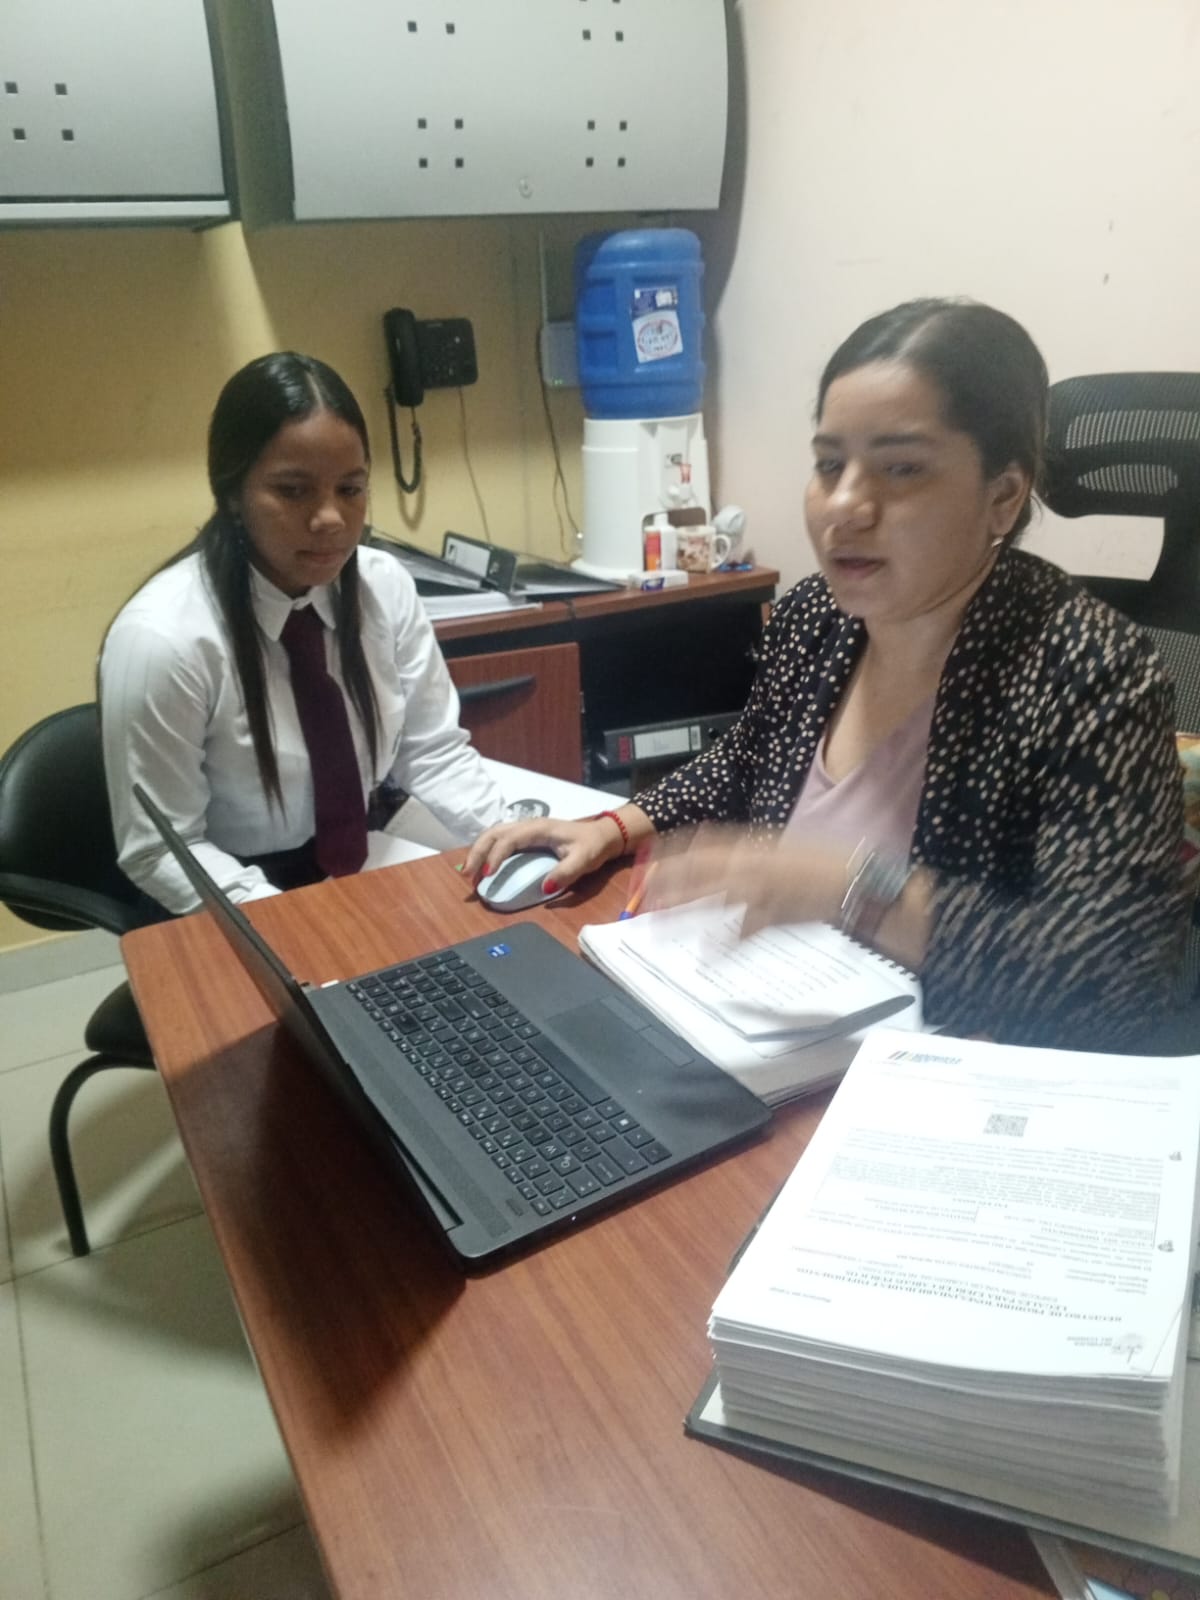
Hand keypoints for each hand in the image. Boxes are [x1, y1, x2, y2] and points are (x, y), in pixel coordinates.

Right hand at [463, 815, 626, 894]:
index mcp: (539, 829)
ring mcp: (526, 830)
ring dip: (479, 851)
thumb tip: (544, 889)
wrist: (603, 835)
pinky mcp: (526, 837)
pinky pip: (501, 840)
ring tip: (470, 873)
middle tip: (467, 874)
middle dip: (477, 852)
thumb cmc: (593, 846)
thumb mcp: (584, 860)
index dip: (496, 855)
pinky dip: (488, 851)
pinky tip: (483, 866)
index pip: (509, 839)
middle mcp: (528, 825)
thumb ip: (565, 873)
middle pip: (493, 833)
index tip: (488, 875)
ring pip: (494, 834)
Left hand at [644, 825, 849, 936]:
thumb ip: (753, 855)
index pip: (704, 845)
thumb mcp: (784, 847)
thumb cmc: (825, 861)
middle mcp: (752, 864)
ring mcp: (761, 891)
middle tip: (642, 895)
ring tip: (656, 929)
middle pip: (700, 873)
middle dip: (668, 884)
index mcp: (754, 844)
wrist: (856, 881)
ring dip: (683, 915)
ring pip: (712, 902)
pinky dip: (723, 947)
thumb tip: (725, 863)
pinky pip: (741, 933)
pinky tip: (706, 958)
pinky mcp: (774, 917)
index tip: (652, 860)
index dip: (675, 853)